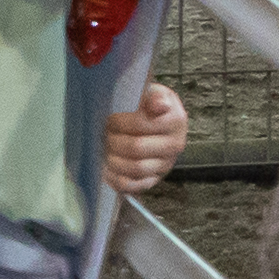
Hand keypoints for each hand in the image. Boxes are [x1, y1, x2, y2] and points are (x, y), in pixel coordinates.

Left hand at [99, 77, 188, 194]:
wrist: (161, 122)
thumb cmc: (151, 105)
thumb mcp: (154, 92)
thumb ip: (154, 96)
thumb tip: (158, 105)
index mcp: (176, 120)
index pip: (140, 124)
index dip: (119, 122)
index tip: (109, 118)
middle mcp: (175, 144)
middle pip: (136, 148)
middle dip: (113, 140)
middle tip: (102, 134)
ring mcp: (165, 164)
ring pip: (135, 168)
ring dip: (113, 159)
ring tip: (103, 149)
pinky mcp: (154, 179)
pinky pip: (134, 185)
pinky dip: (116, 179)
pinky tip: (106, 169)